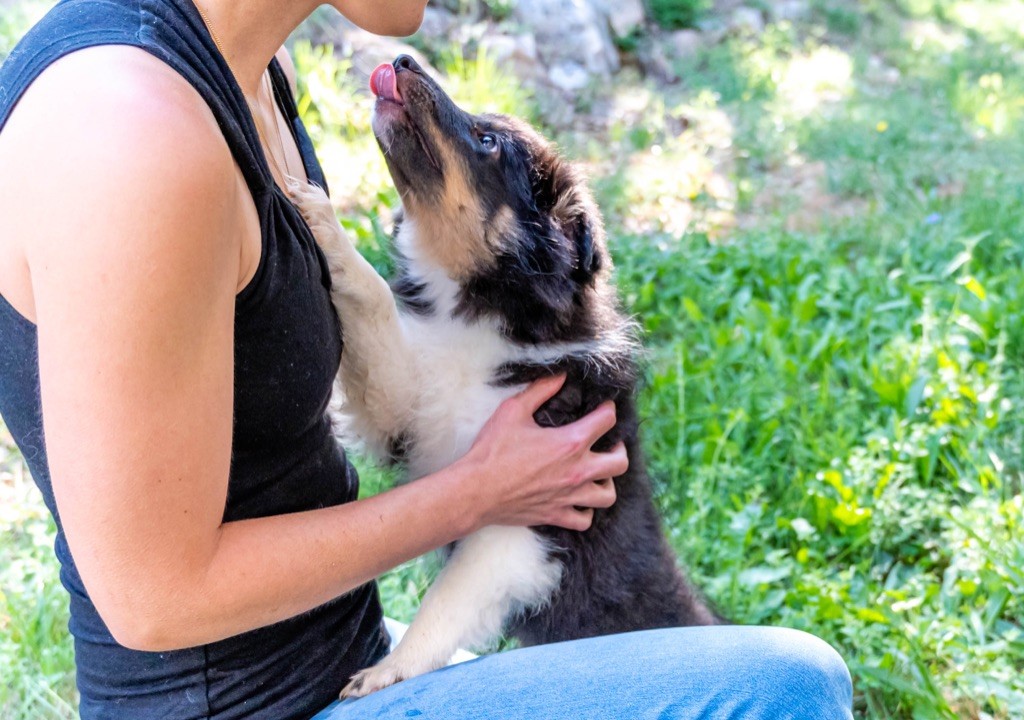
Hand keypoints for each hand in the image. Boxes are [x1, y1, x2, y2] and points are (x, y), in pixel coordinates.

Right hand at [458, 375, 627, 531]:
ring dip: (607, 482)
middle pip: (619, 462)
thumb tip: (560, 376)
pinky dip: (586, 511)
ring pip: (608, 496)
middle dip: (619, 450)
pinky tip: (578, 500)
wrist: (475, 491)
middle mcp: (577, 471)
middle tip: (608, 444)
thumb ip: (540, 390)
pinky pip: (585, 520)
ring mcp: (569, 496)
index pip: (607, 421)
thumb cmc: (492, 450)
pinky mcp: (556, 515)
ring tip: (598, 474)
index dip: (608, 410)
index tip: (603, 408)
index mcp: (570, 442)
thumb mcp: (513, 410)